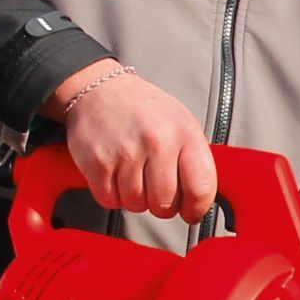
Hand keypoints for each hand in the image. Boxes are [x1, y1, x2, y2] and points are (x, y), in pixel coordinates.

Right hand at [42, 63, 217, 224]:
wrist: (100, 88)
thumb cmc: (146, 112)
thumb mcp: (182, 126)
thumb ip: (196, 164)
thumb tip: (201, 203)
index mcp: (184, 134)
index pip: (200, 190)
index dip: (195, 208)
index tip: (190, 210)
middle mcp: (157, 141)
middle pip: (165, 205)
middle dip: (161, 204)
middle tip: (154, 186)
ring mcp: (125, 151)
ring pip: (136, 205)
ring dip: (135, 198)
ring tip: (133, 172)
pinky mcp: (98, 161)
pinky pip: (110, 200)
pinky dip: (112, 193)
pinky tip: (115, 172)